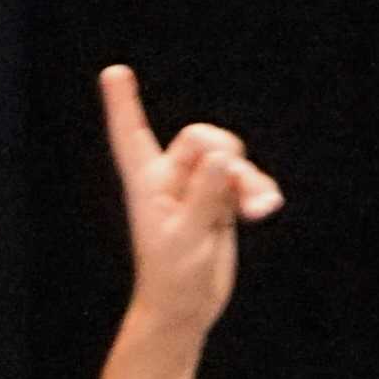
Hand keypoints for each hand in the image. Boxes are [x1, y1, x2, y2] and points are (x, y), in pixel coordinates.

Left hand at [103, 63, 280, 334]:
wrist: (187, 306)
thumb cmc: (173, 277)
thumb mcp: (187, 236)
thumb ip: (205, 194)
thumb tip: (223, 157)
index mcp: (146, 184)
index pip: (132, 137)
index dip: (123, 105)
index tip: (113, 72)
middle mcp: (170, 179)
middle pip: (203, 137)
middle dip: (226, 156)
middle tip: (235, 185)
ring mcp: (197, 188)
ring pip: (232, 157)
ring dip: (248, 180)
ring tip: (256, 210)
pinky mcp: (221, 199)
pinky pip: (247, 178)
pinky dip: (259, 191)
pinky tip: (264, 210)